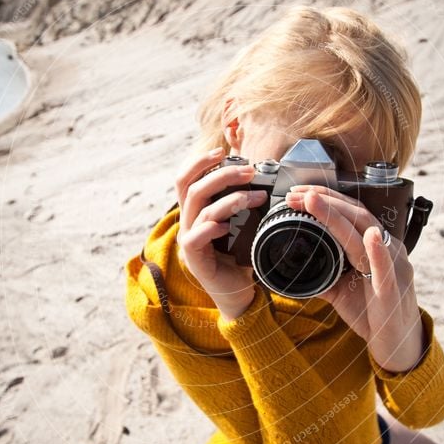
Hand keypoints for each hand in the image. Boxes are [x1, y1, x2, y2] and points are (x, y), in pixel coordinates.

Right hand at [175, 147, 267, 320]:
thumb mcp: (242, 221)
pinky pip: (196, 237)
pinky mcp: (194, 260)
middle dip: (222, 174)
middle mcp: (187, 223)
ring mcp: (189, 241)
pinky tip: (230, 227)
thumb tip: (254, 172)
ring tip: (257, 197)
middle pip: (193, 188)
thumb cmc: (241, 255)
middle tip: (249, 171)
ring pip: (200, 210)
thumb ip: (240, 199)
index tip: (223, 151)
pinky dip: (212, 227)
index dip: (199, 162)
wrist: (240, 293)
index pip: (185, 179)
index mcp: (195, 211)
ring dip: (231, 199)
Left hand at [285, 185, 426, 372]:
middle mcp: (387, 250)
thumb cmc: (373, 312)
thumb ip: (322, 273)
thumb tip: (292, 265)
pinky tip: (369, 236)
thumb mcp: (340, 290)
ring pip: (367, 234)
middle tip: (296, 194)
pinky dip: (378, 252)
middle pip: (357, 215)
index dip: (326, 198)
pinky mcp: (394, 292)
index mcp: (375, 246)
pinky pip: (386, 270)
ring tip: (315, 201)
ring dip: (339, 216)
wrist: (397, 345)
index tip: (297, 193)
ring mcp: (393, 269)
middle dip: (325, 201)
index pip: (351, 212)